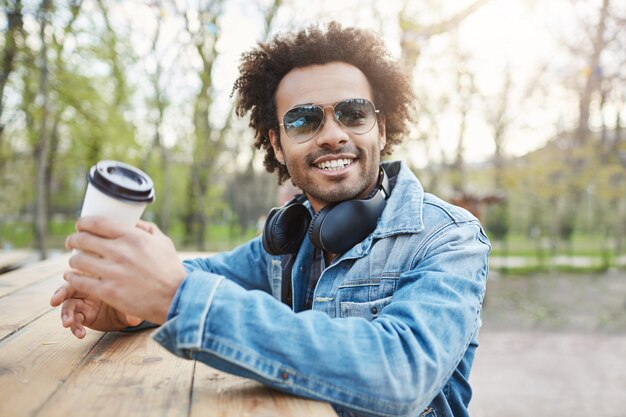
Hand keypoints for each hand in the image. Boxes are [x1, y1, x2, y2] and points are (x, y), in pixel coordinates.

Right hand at [50, 282, 142, 338]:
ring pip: (69, 306)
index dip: (73, 278)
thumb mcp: (133, 305)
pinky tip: (80, 334)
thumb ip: (131, 311)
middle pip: (70, 288)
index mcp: (98, 280)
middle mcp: (88, 289)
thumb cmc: (130, 301)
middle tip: (54, 301)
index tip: (68, 280)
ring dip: (66, 315)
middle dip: (60, 293)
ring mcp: (84, 302)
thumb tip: (134, 319)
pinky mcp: (83, 315)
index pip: (83, 275)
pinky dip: (75, 327)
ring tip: (68, 324)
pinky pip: (75, 320)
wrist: (129, 313)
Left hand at [62, 216, 186, 324]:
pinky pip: (80, 282)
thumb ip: (147, 229)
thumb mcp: (163, 243)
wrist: (177, 298)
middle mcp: (121, 252)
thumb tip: (133, 221)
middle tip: (72, 243)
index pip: (97, 223)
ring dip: (73, 261)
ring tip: (75, 262)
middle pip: (83, 240)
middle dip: (73, 240)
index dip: (83, 223)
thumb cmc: (171, 270)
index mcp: (133, 237)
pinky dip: (72, 278)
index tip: (80, 226)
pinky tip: (72, 277)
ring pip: (78, 261)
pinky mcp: (108, 292)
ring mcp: (113, 272)